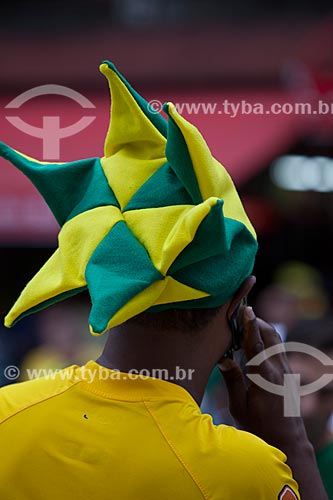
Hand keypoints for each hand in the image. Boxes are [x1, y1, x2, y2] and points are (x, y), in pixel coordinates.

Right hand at [218, 306, 327, 499]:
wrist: (287, 440)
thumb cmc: (259, 427)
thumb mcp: (239, 407)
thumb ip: (232, 381)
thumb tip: (223, 359)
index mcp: (264, 376)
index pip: (256, 343)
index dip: (250, 325)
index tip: (246, 309)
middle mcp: (278, 369)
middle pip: (271, 335)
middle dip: (257, 321)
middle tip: (242, 314)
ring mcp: (286, 371)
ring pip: (276, 341)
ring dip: (263, 329)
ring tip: (248, 324)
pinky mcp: (288, 375)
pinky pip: (278, 350)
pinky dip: (267, 340)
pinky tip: (256, 344)